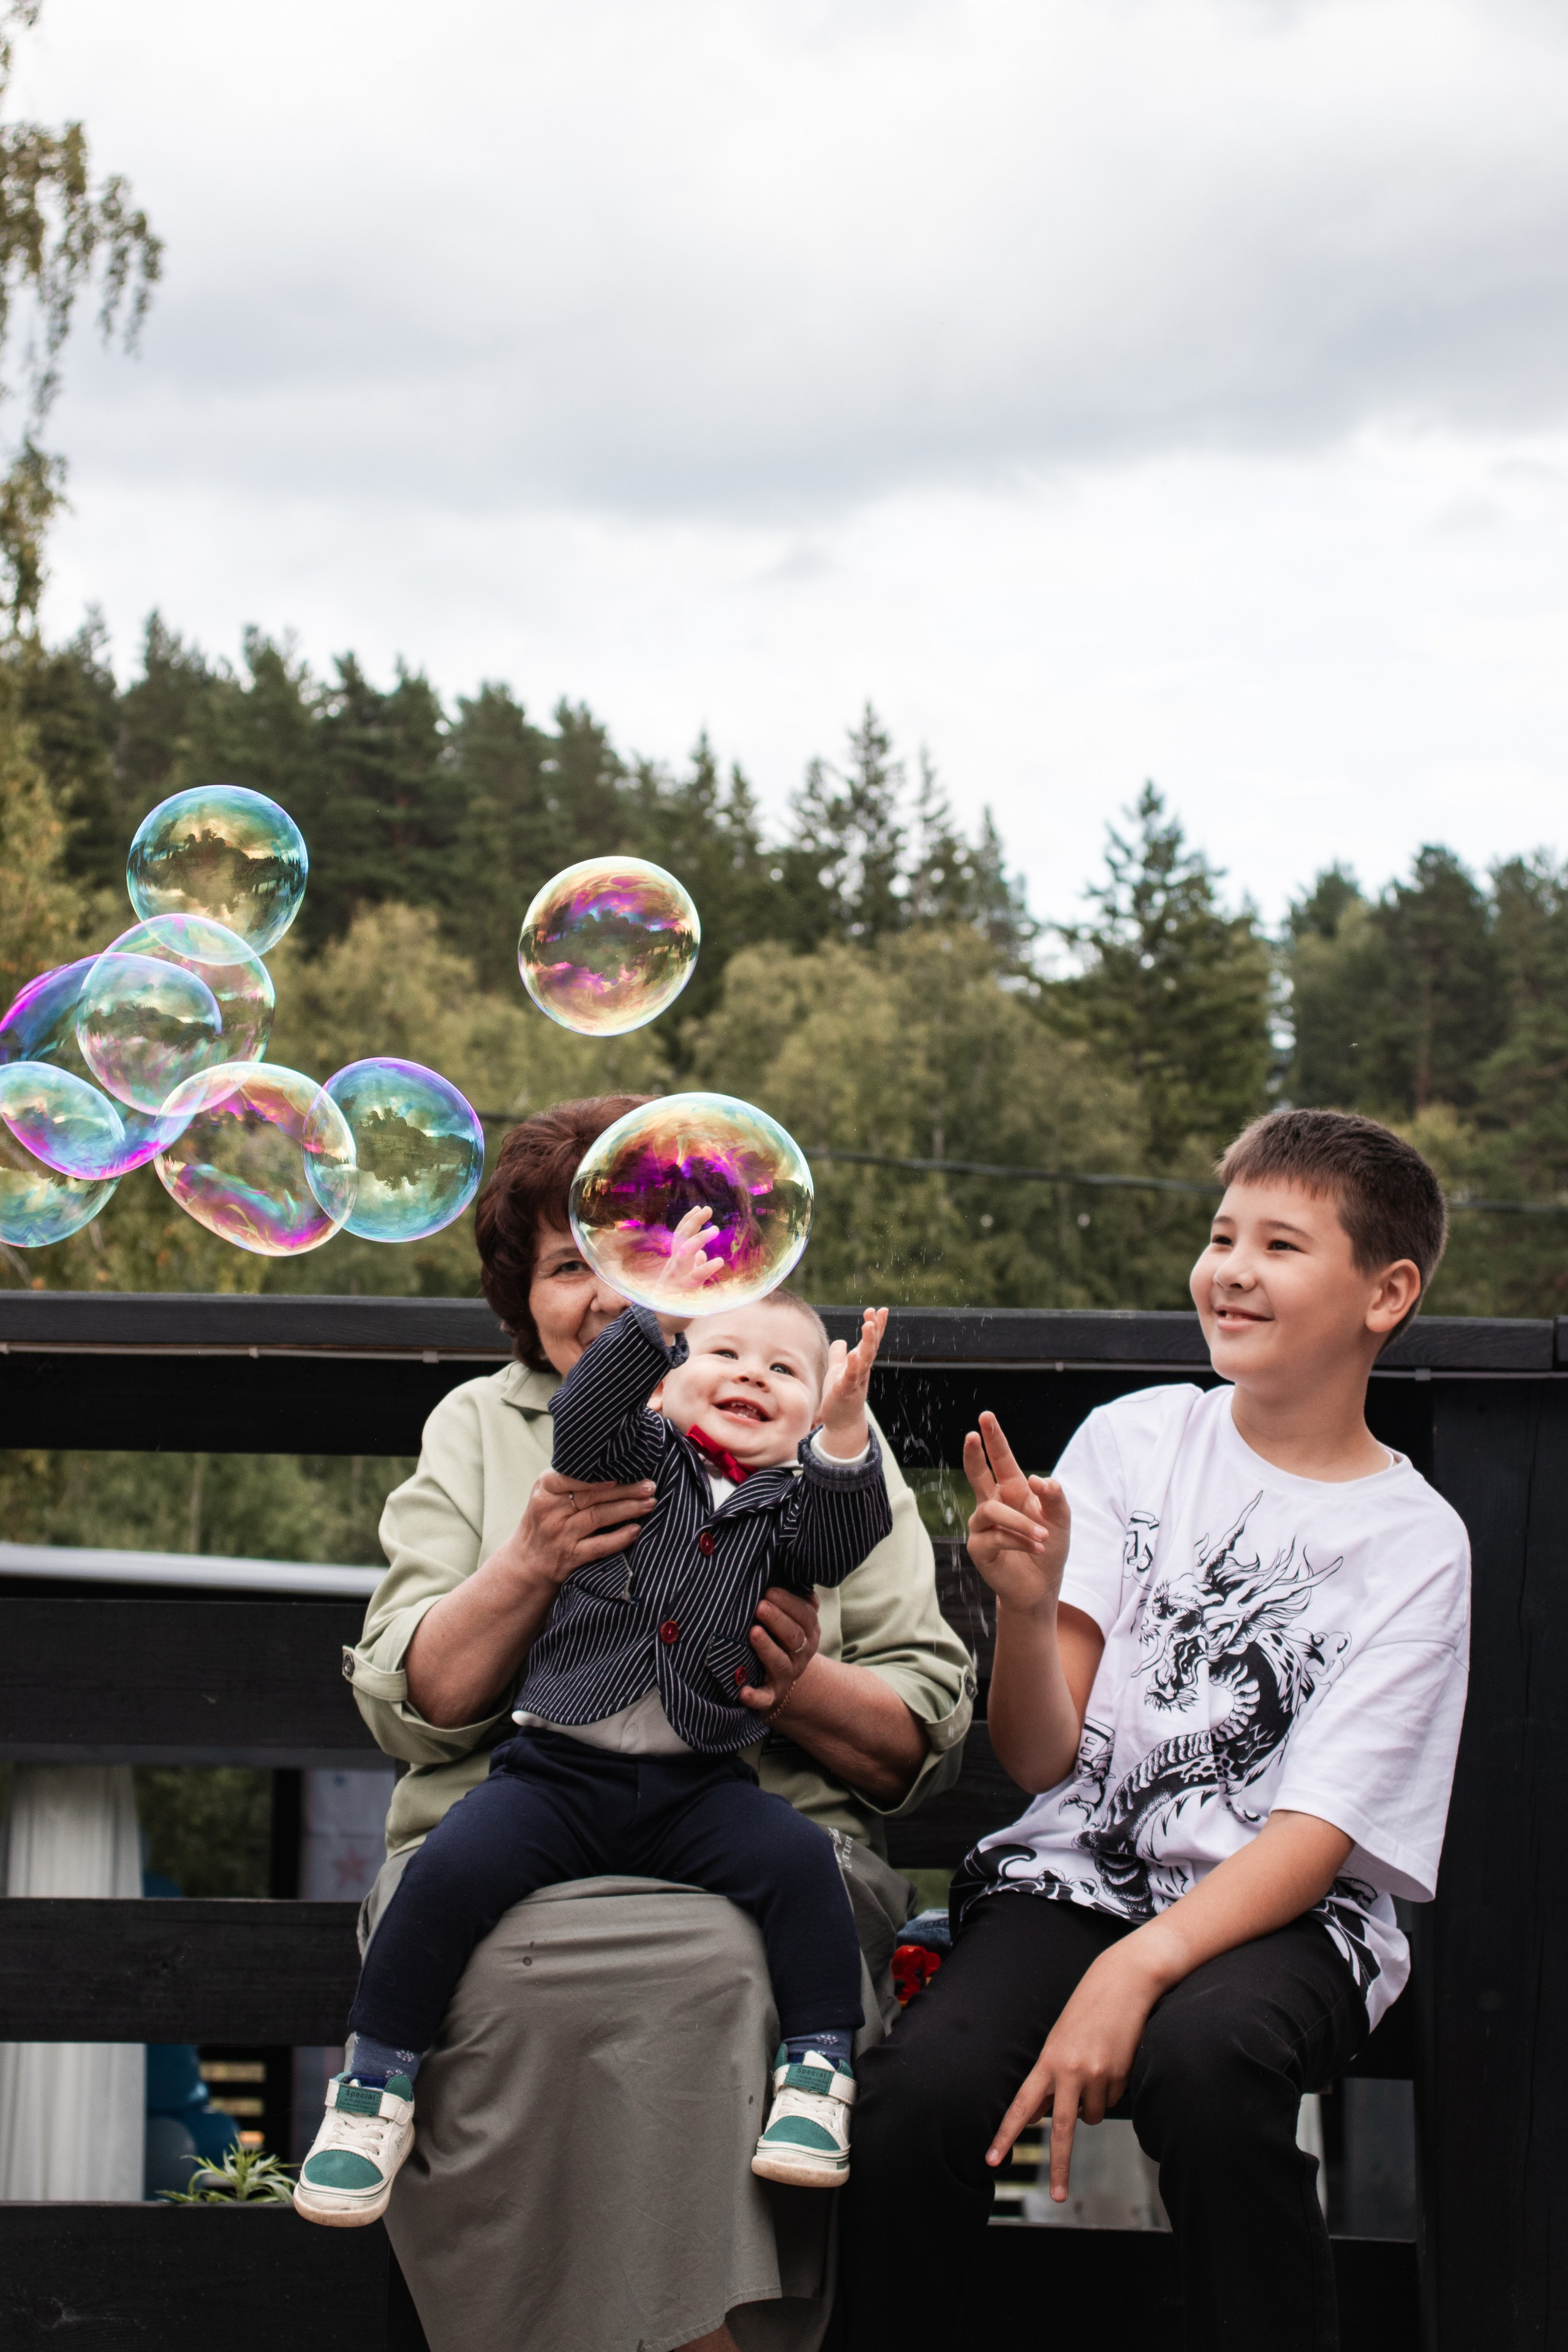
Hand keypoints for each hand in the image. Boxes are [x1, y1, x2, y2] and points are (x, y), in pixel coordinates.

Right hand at [514, 1468, 657, 1588]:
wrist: (527, 1563)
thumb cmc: (545, 1521)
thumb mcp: (548, 1497)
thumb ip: (572, 1481)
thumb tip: (615, 1463)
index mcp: (545, 1490)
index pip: (570, 1477)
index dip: (596, 1475)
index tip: (622, 1470)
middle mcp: (551, 1511)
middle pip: (592, 1496)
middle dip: (625, 1490)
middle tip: (650, 1485)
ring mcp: (560, 1535)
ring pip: (598, 1517)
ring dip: (628, 1509)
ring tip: (650, 1503)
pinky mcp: (570, 1557)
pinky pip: (599, 1546)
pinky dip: (619, 1538)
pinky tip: (636, 1530)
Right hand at [641, 1204, 724, 1333]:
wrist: (661, 1324)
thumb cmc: (674, 1300)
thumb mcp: (684, 1279)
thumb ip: (693, 1265)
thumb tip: (703, 1254)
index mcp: (674, 1261)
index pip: (679, 1235)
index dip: (689, 1220)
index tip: (700, 1207)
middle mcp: (673, 1266)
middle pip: (680, 1238)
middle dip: (692, 1222)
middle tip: (707, 1209)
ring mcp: (676, 1277)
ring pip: (684, 1253)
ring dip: (699, 1239)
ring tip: (715, 1230)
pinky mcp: (683, 1292)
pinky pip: (694, 1277)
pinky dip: (706, 1268)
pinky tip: (718, 1261)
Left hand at [735, 1585, 820, 1717]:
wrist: (780, 1679)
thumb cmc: (780, 1636)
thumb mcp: (792, 1618)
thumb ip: (792, 1597)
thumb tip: (785, 1566)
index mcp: (807, 1632)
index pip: (804, 1615)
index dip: (789, 1603)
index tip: (769, 1591)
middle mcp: (800, 1654)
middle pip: (794, 1637)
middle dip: (778, 1620)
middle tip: (760, 1605)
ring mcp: (785, 1675)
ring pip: (780, 1662)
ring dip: (767, 1648)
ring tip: (753, 1632)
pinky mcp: (770, 1695)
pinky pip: (764, 1698)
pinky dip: (754, 1696)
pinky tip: (741, 1691)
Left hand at [817, 1306, 886, 1454]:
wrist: (842, 1421)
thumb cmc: (840, 1395)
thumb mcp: (838, 1371)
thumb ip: (839, 1356)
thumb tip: (841, 1341)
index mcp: (860, 1364)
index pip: (870, 1342)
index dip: (876, 1326)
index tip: (881, 1309)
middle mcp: (861, 1371)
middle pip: (870, 1347)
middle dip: (874, 1330)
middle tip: (875, 1313)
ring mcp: (855, 1381)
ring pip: (863, 1359)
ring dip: (866, 1342)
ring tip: (868, 1326)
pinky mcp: (845, 1391)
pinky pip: (850, 1377)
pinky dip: (852, 1366)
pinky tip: (853, 1355)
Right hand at [962, 1411, 1069, 1615]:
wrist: (1041, 1586)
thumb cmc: (1048, 1547)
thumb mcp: (1061, 1519)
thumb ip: (1054, 1497)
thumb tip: (1037, 1479)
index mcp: (1012, 1491)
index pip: (1001, 1460)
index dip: (994, 1439)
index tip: (986, 1417)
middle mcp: (993, 1503)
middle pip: (978, 1474)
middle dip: (975, 1454)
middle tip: (972, 1435)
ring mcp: (982, 1525)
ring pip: (993, 1511)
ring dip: (1022, 1523)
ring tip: (1043, 1536)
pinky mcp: (978, 1547)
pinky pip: (995, 1535)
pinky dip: (1019, 1540)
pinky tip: (1034, 1548)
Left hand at [985, 1940, 1159, 2197]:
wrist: (1123, 1983)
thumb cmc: (1087, 2011)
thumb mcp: (1059, 2042)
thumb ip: (1049, 2079)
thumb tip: (1038, 2115)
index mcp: (1047, 2062)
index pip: (1021, 2105)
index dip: (1005, 2135)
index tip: (991, 2160)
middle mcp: (1068, 2071)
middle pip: (1062, 2129)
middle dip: (1060, 2165)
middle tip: (1059, 2196)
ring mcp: (1096, 2075)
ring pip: (1093, 2115)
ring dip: (1095, 2102)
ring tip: (1098, 2064)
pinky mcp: (1120, 2077)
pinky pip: (1114, 2100)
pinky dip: (1114, 2088)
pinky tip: (1115, 2059)